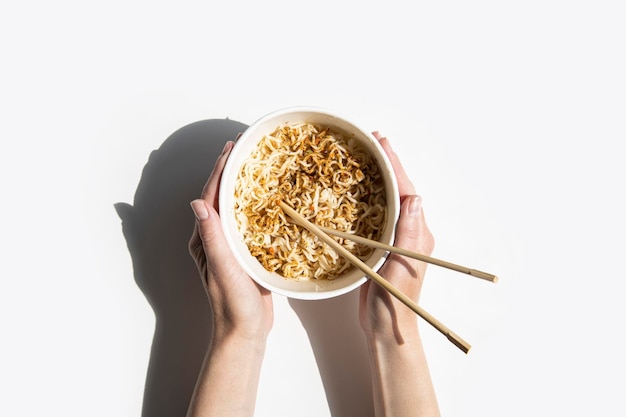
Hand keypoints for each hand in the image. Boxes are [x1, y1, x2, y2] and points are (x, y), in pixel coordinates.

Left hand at [188, 141, 272, 341]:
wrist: (245, 331)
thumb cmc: (233, 303)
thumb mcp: (223, 267)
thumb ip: (212, 236)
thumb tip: (197, 203)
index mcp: (204, 240)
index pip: (210, 197)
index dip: (219, 170)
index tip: (230, 148)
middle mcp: (214, 239)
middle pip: (220, 197)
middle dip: (228, 171)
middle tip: (242, 148)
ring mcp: (229, 246)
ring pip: (234, 207)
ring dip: (241, 185)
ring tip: (253, 166)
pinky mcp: (245, 254)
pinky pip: (247, 222)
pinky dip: (255, 205)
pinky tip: (267, 200)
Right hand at [359, 133, 434, 342]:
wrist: (388, 327)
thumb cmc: (395, 302)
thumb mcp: (402, 267)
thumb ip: (409, 235)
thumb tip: (415, 199)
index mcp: (417, 233)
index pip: (405, 191)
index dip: (394, 164)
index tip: (381, 142)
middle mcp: (409, 232)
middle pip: (398, 190)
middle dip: (386, 164)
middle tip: (371, 141)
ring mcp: (396, 240)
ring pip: (387, 200)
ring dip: (377, 177)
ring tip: (364, 158)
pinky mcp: (381, 248)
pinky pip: (376, 215)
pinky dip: (367, 198)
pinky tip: (355, 192)